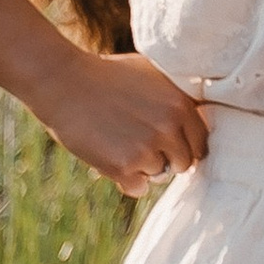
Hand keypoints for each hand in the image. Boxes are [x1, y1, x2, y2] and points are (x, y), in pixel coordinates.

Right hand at [39, 48, 211, 194]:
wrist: (62, 81)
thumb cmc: (107, 74)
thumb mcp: (152, 73)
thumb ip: (178, 95)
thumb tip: (201, 110)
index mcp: (181, 105)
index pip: (201, 143)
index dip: (184, 145)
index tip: (168, 143)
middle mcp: (169, 128)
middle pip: (183, 164)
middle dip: (165, 158)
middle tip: (140, 144)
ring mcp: (147, 149)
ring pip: (158, 176)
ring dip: (142, 167)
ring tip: (119, 143)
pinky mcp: (123, 166)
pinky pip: (138, 189)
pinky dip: (126, 181)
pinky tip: (110, 158)